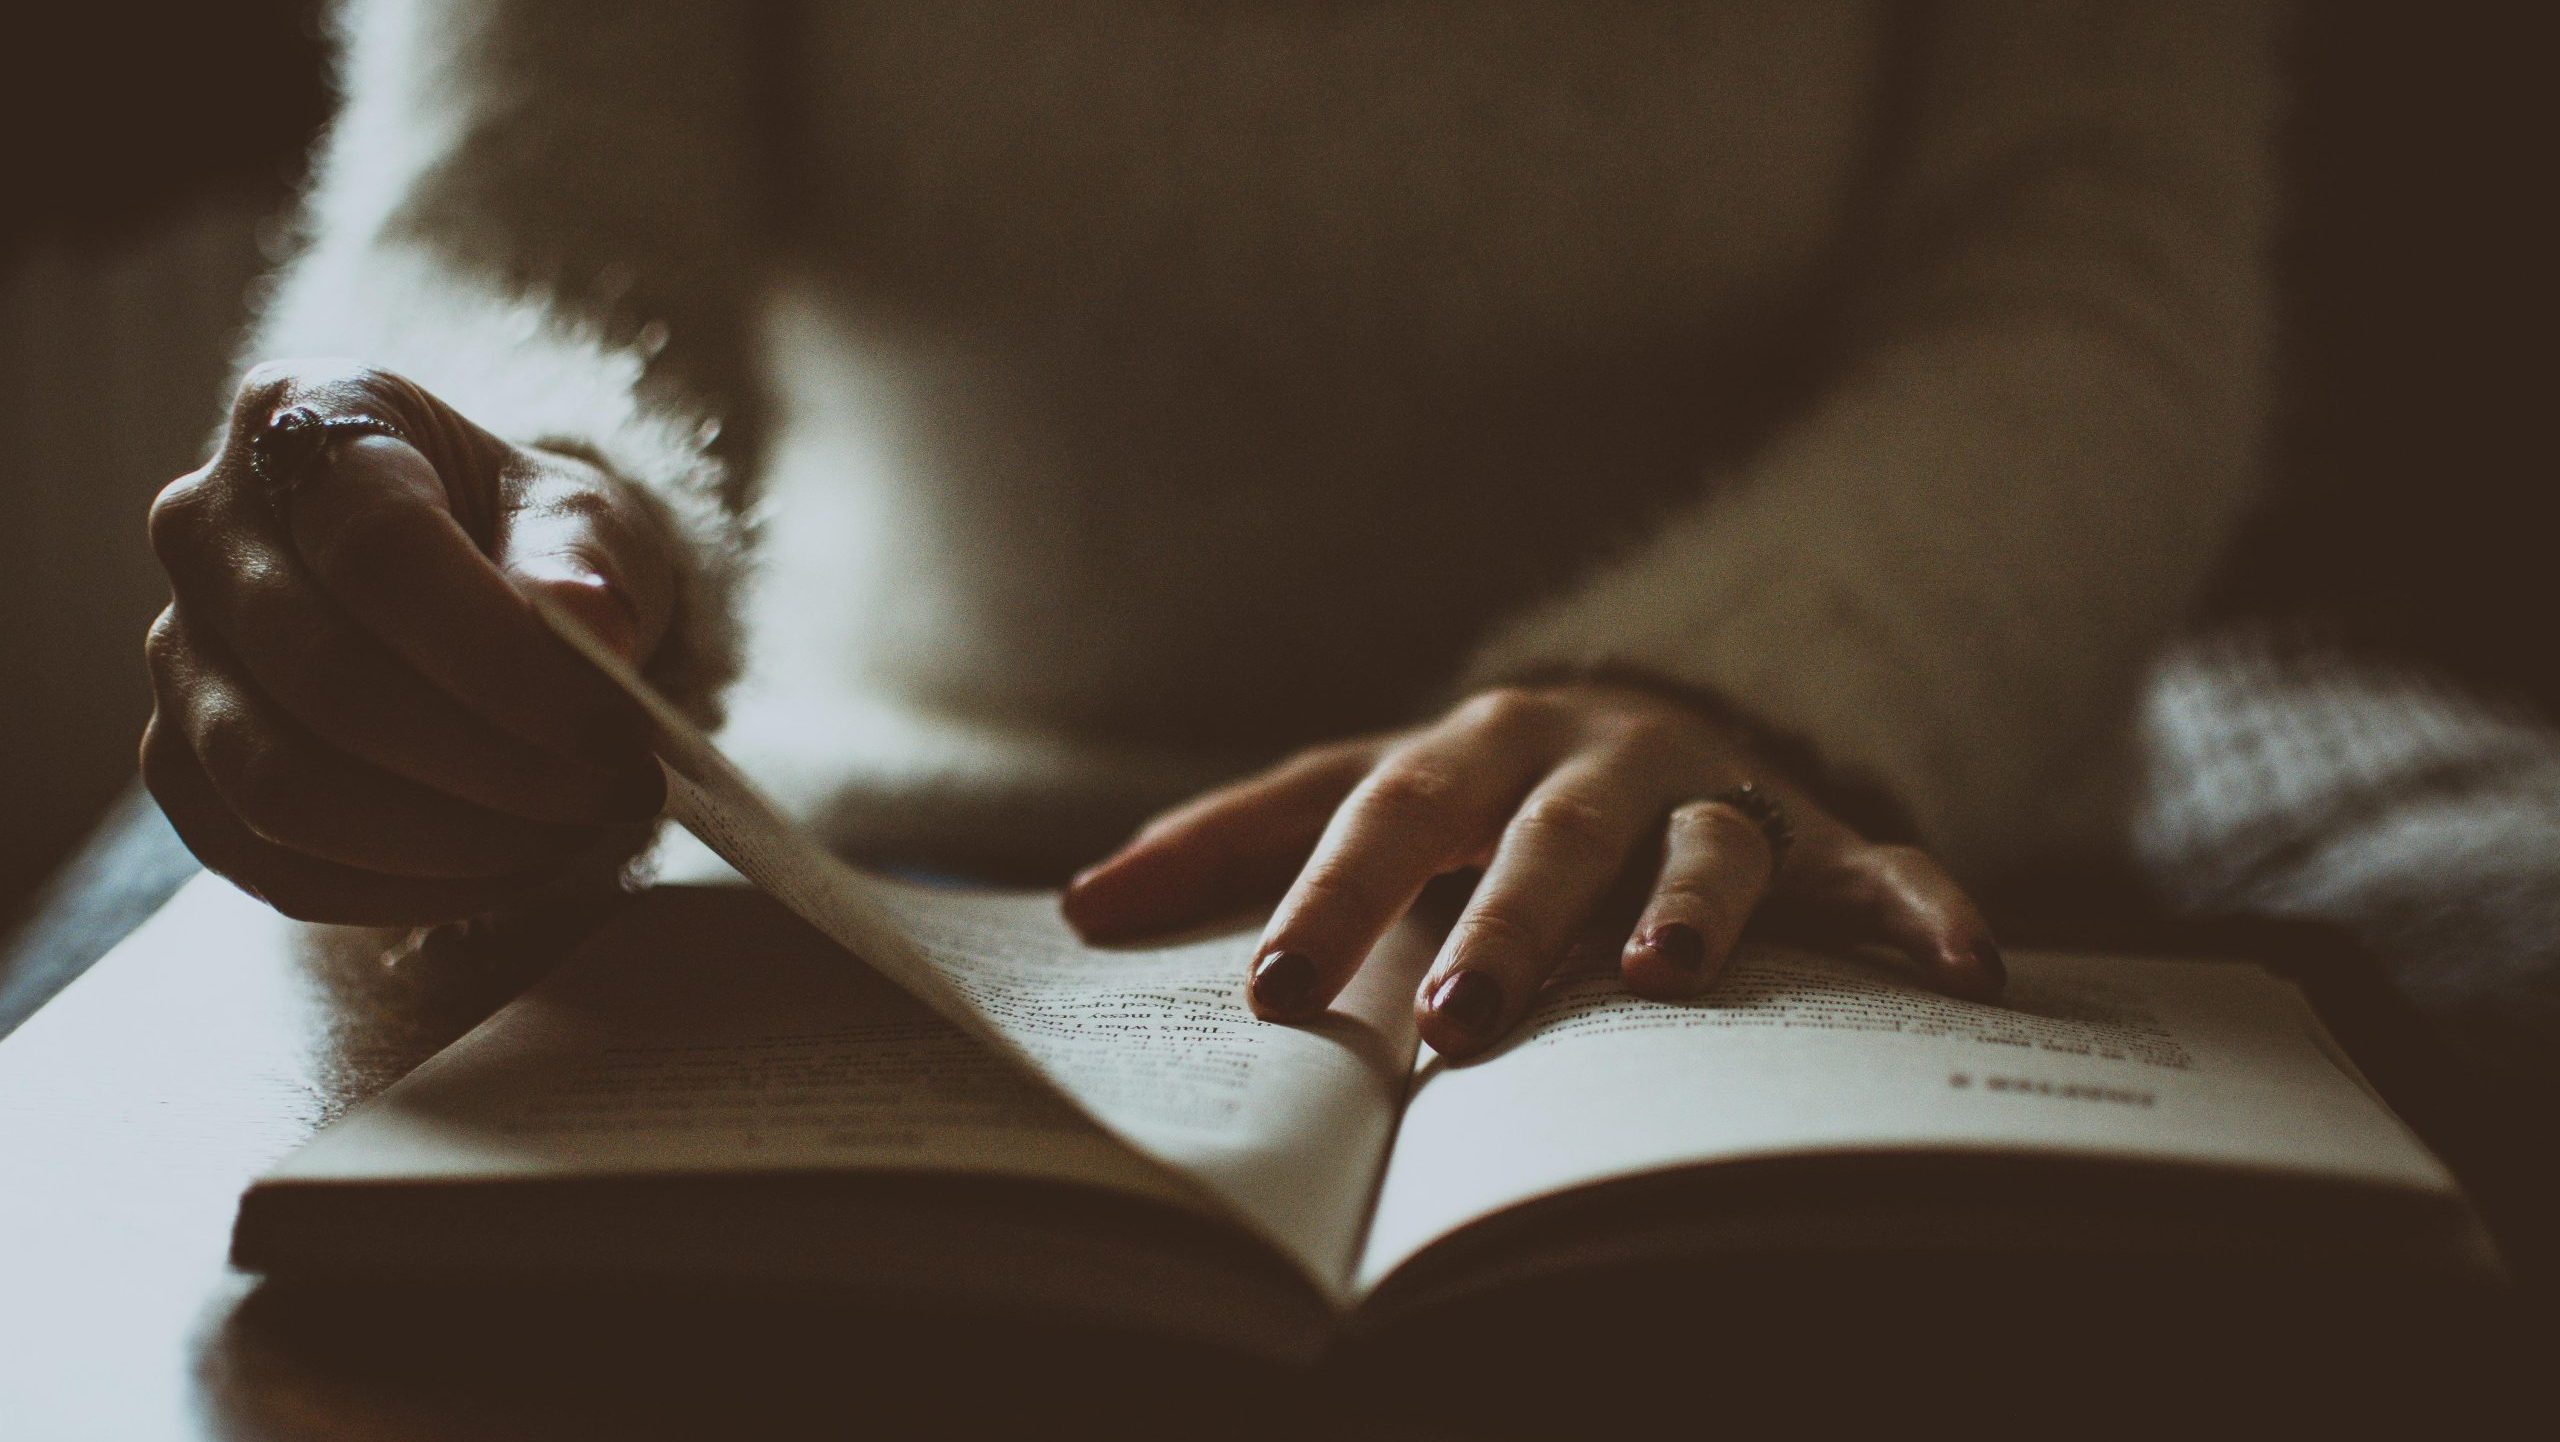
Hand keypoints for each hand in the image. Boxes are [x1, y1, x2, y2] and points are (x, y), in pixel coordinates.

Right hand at [142, 359, 677, 924]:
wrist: (481, 589)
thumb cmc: (532, 541)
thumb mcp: (588, 522)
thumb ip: (586, 564)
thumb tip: (585, 624)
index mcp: (310, 417)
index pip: (380, 549)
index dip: (504, 658)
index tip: (619, 730)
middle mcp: (204, 526)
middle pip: (329, 681)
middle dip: (497, 767)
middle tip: (618, 794)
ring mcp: (177, 652)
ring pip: (285, 788)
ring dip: (453, 842)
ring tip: (574, 836)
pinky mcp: (183, 766)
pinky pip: (274, 863)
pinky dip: (403, 890)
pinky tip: (507, 870)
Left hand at [1064, 681, 2001, 1058]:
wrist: (1656, 706)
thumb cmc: (1480, 783)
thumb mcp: (1362, 789)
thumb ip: (1236, 842)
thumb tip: (1074, 906)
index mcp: (1468, 747)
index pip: (1385, 810)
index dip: (1328, 894)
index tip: (1271, 993)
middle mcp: (1589, 757)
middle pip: (1542, 835)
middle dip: (1502, 926)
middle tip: (1455, 1028)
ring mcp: (1709, 787)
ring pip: (1704, 839)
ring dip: (1690, 905)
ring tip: (1669, 976)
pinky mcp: (1815, 829)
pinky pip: (1878, 865)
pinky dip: (1922, 909)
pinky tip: (1963, 971)